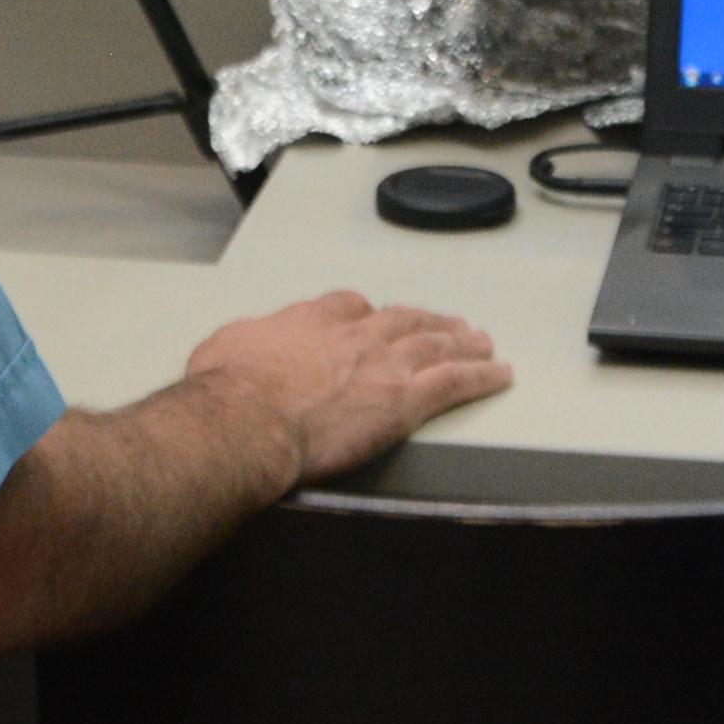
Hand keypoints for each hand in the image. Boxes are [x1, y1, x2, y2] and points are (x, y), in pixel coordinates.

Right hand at [184, 288, 510, 484]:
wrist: (247, 418)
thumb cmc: (226, 390)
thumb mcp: (223, 348)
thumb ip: (246, 343)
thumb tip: (241, 351)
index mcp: (311, 321)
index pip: (349, 305)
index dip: (367, 312)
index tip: (376, 315)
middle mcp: (355, 335)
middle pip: (403, 321)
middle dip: (428, 322)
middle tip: (449, 323)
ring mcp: (384, 365)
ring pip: (436, 346)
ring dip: (463, 342)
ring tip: (482, 341)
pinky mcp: (404, 401)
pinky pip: (455, 384)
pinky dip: (482, 376)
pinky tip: (500, 373)